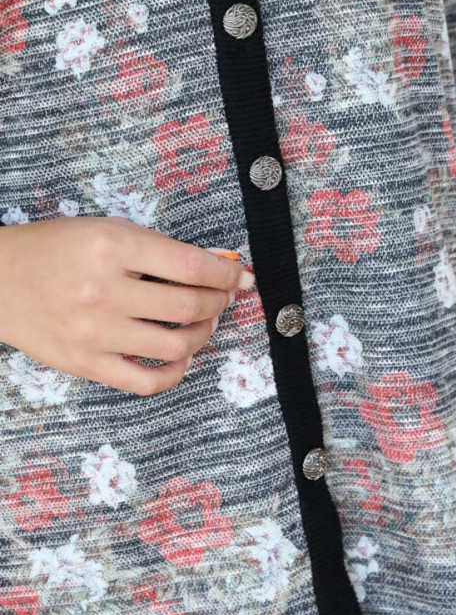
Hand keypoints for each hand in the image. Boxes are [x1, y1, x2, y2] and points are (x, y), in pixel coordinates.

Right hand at [0, 216, 255, 395]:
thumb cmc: (56, 251)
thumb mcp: (104, 232)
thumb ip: (156, 250)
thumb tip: (216, 269)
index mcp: (110, 246)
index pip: (189, 265)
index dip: (225, 275)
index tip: (240, 279)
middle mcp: (104, 290)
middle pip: (188, 306)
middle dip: (218, 303)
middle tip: (222, 300)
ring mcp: (95, 332)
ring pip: (175, 346)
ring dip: (202, 336)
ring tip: (201, 325)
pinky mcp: (87, 364)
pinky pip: (146, 383)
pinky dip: (174, 374)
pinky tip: (179, 359)